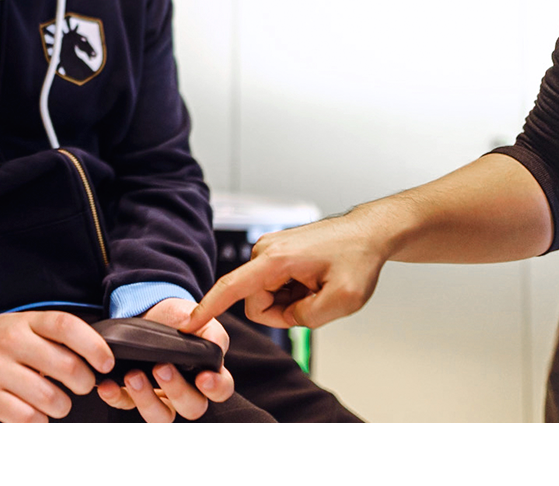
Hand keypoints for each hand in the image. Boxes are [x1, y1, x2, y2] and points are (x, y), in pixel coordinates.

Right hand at [0, 311, 114, 422]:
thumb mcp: (24, 327)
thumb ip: (55, 337)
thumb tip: (97, 356)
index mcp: (26, 322)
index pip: (66, 327)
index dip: (93, 345)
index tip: (105, 362)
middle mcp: (11, 343)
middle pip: (65, 365)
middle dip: (84, 382)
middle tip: (82, 385)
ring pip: (49, 397)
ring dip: (62, 405)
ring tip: (57, 401)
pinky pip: (27, 417)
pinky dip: (40, 420)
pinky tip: (37, 412)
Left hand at [93, 297, 232, 421]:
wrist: (148, 309)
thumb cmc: (178, 318)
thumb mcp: (195, 318)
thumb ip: (210, 330)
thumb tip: (217, 346)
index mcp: (207, 374)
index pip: (220, 389)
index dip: (215, 388)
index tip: (204, 378)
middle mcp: (186, 392)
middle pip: (191, 408)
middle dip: (177, 391)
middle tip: (162, 368)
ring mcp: (159, 396)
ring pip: (160, 416)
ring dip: (146, 399)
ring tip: (133, 375)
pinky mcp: (131, 395)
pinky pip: (124, 404)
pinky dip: (115, 397)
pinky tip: (108, 385)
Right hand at [183, 214, 391, 331]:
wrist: (369, 234)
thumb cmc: (358, 257)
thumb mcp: (344, 300)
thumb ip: (308, 318)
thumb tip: (287, 317)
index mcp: (276, 260)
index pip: (231, 288)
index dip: (208, 309)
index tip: (188, 325)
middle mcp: (265, 251)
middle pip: (256, 303)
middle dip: (284, 312)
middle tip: (316, 298)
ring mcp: (269, 251)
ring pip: (265, 297)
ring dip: (291, 301)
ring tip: (317, 285)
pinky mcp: (275, 254)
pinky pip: (274, 287)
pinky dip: (293, 292)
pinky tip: (313, 280)